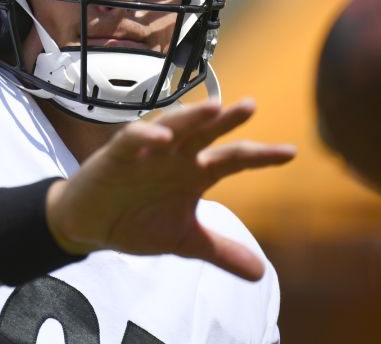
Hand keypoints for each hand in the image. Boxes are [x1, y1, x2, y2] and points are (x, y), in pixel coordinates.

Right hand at [45, 99, 295, 280]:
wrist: (89, 225)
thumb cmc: (136, 221)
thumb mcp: (184, 241)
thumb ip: (220, 251)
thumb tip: (261, 273)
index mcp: (194, 172)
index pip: (233, 159)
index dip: (261, 156)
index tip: (291, 153)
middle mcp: (175, 155)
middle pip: (205, 132)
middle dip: (227, 120)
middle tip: (250, 107)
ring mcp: (148, 152)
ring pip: (173, 126)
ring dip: (191, 117)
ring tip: (213, 108)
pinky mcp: (117, 154)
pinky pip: (133, 139)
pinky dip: (146, 137)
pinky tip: (162, 139)